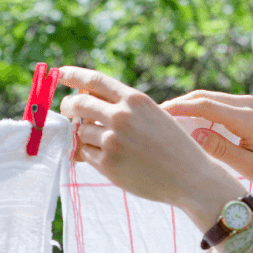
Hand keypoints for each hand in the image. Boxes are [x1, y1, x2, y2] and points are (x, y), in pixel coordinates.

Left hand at [57, 67, 234, 208]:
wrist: (192, 178)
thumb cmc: (175, 147)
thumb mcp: (155, 116)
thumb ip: (125, 107)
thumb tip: (87, 99)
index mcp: (135, 100)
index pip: (95, 81)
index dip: (73, 75)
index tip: (61, 74)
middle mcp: (121, 117)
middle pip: (79, 104)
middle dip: (69, 105)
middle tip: (68, 109)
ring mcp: (113, 141)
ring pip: (80, 131)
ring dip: (84, 135)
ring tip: (106, 144)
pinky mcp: (108, 164)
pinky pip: (85, 153)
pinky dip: (90, 154)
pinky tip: (110, 159)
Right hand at [161, 88, 252, 193]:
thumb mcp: (250, 167)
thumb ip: (223, 150)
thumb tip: (195, 133)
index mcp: (248, 119)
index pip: (206, 106)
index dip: (179, 107)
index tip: (157, 113)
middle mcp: (248, 105)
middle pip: (204, 97)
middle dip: (178, 104)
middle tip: (152, 115)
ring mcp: (249, 104)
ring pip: (209, 98)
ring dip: (187, 105)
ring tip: (163, 118)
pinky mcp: (248, 108)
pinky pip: (218, 104)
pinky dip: (200, 109)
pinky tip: (184, 120)